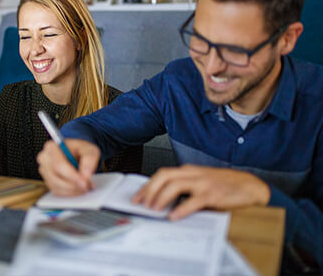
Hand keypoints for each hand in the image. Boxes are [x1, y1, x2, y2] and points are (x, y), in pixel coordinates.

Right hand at [37, 139, 100, 196]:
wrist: (76, 154)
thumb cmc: (80, 150)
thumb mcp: (89, 149)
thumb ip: (89, 159)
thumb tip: (85, 175)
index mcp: (51, 147)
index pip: (59, 165)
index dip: (72, 176)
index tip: (84, 182)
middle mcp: (44, 159)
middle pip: (56, 178)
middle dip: (73, 185)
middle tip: (87, 186)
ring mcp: (44, 171)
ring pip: (57, 186)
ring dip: (72, 190)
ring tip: (85, 186)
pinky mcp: (47, 181)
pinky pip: (57, 191)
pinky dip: (69, 192)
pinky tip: (78, 188)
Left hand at [132, 165, 270, 219]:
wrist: (248, 185)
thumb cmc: (223, 184)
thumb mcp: (200, 182)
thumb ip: (183, 187)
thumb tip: (162, 200)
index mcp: (188, 171)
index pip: (162, 174)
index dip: (147, 185)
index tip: (137, 196)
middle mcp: (192, 174)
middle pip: (164, 176)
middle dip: (149, 189)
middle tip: (141, 203)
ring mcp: (202, 182)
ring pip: (175, 185)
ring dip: (161, 197)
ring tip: (154, 209)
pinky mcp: (212, 194)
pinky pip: (193, 201)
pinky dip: (181, 208)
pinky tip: (174, 216)